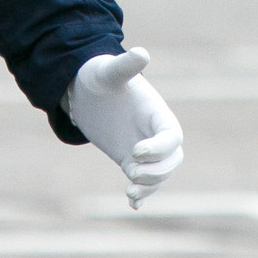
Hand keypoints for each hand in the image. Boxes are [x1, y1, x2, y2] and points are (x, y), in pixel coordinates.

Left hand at [66, 48, 183, 209]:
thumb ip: (125, 65)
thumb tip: (141, 52)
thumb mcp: (109, 71)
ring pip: (159, 174)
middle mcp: (153, 132)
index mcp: (156, 112)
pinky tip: (133, 204)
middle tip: (132, 172)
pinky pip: (142, 182)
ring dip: (150, 186)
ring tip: (130, 191)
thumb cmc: (99, 76)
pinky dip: (142, 195)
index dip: (160, 148)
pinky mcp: (129, 159)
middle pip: (172, 159)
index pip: (172, 136)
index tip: (135, 151)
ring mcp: (143, 148)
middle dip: (158, 171)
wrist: (84, 90)